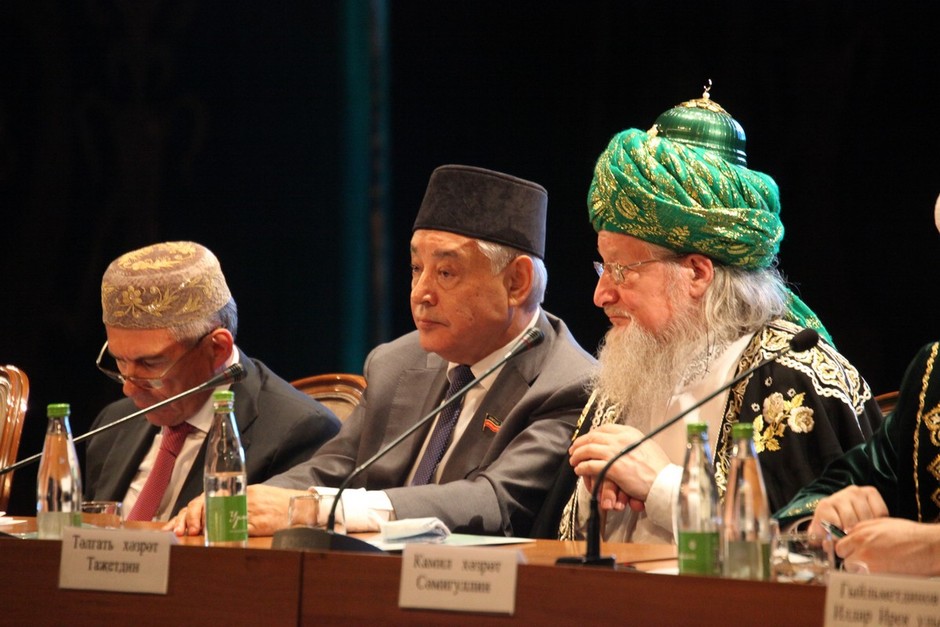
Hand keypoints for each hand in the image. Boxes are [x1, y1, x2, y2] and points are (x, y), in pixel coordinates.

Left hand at [164, 485, 309, 536]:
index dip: (192, 510)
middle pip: (209, 504)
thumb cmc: (280, 503)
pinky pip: (235, 529)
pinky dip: (223, 535)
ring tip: (192, 534)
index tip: (181, 522)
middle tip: (184, 530)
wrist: (302, 506)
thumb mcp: (258, 495)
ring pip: (218, 517)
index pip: (210, 497)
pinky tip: (212, 540)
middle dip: (191, 517)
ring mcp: (249, 510)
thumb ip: (239, 500)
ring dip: (203, 527)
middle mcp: (242, 497)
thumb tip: (218, 511)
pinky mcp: (257, 523)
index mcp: (241, 489)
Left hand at [569, 423, 668, 511]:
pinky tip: (579, 470)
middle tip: (574, 449)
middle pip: (593, 437)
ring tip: (574, 460)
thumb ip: (632, 441)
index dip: (592, 434)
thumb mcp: (647, 445)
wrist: (664, 482)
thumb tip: (622, 441)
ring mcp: (615, 453)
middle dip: (580, 443)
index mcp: (629, 432)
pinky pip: (590, 466)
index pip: (604, 428)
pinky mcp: (612, 468)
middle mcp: (621, 439)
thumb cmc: (658, 468)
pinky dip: (582, 467)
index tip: (586, 439)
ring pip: (588, 450)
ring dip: (578, 455)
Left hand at [808, 485, 887, 536]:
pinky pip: (880, 511)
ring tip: (865, 535)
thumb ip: (824, 541)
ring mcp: (856, 492)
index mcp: (825, 506)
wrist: (841, 510)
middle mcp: (840, 496)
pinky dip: (878, 521)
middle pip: (852, 521)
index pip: (834, 523)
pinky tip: (873, 524)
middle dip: (855, 535)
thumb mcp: (824, 534)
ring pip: (867, 517)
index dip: (839, 537)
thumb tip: (828, 546)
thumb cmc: (833, 526)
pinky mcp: (870, 491)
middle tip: (857, 542)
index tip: (843, 543)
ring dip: (868, 529)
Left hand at [834, 518, 939, 575]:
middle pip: (844, 559)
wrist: (928, 547)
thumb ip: (862, 528)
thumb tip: (850, 534)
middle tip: (865, 561)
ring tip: (878, 567)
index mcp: (860, 534)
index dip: (848, 550)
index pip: (840, 545)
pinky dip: (871, 578)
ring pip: (853, 571)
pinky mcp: (877, 576)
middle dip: (852, 560)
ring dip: (861, 570)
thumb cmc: (909, 535)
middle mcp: (861, 547)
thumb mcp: (882, 524)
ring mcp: (868, 563)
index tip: (853, 552)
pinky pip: (866, 579)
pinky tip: (883, 573)